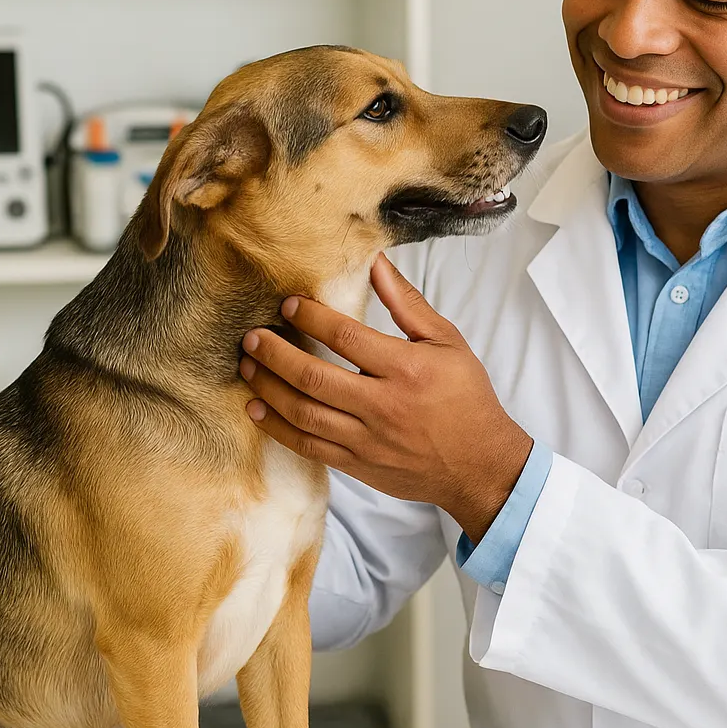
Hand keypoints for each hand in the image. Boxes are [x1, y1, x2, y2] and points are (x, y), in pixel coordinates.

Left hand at [239, 254, 534, 541]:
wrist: (479, 464)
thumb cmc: (465, 398)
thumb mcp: (447, 342)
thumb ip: (407, 304)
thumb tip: (376, 263)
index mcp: (406, 369)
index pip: (346, 337)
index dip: (311, 317)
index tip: (288, 304)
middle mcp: (382, 405)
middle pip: (313, 376)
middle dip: (274, 354)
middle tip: (251, 337)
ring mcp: (366, 439)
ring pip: (304, 413)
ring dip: (269, 388)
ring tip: (247, 367)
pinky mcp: (357, 464)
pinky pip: (308, 446)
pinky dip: (278, 428)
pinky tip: (257, 409)